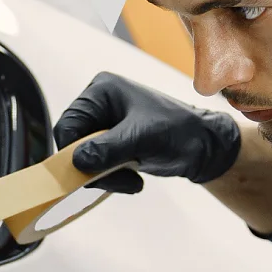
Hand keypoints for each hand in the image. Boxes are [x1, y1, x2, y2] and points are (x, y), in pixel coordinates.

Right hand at [53, 72, 242, 193]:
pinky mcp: (111, 145)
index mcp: (101, 91)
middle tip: (119, 179)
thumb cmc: (178, 130)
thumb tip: (77, 160)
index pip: (68, 123)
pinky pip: (97, 168)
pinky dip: (112, 179)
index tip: (90, 170)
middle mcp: (99, 105)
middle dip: (94, 166)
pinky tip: (133, 180)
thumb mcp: (142, 137)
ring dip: (105, 177)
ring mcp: (105, 126)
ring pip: (83, 160)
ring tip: (132, 181)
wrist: (203, 147)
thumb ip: (108, 148)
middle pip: (74, 144)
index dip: (73, 150)